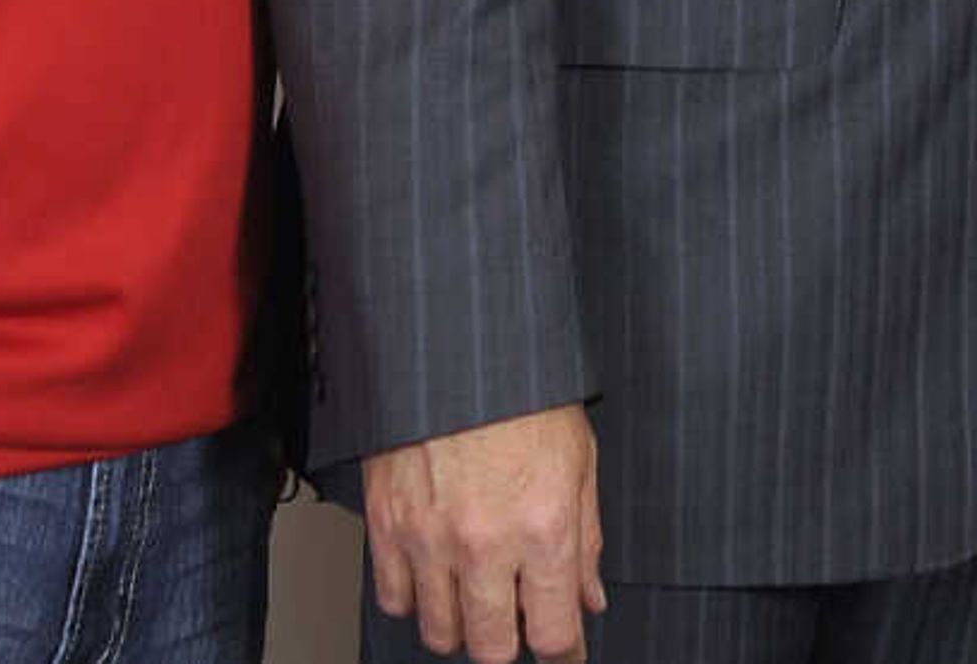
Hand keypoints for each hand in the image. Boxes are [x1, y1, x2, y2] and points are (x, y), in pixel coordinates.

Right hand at [364, 404, 605, 661]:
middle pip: (493, 649)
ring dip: (462, 626)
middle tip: (516, 621)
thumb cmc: (524, 391)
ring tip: (474, 597)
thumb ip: (585, 539)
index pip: (554, 633)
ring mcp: (431, 538)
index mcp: (543, 527)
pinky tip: (434, 575)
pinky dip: (414, 600)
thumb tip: (588, 596)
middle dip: (510, 645)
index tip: (564, 652)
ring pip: (440, 633)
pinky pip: (394, 599)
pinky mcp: (388, 524)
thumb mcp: (578, 459)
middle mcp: (485, 542)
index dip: (564, 654)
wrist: (460, 343)